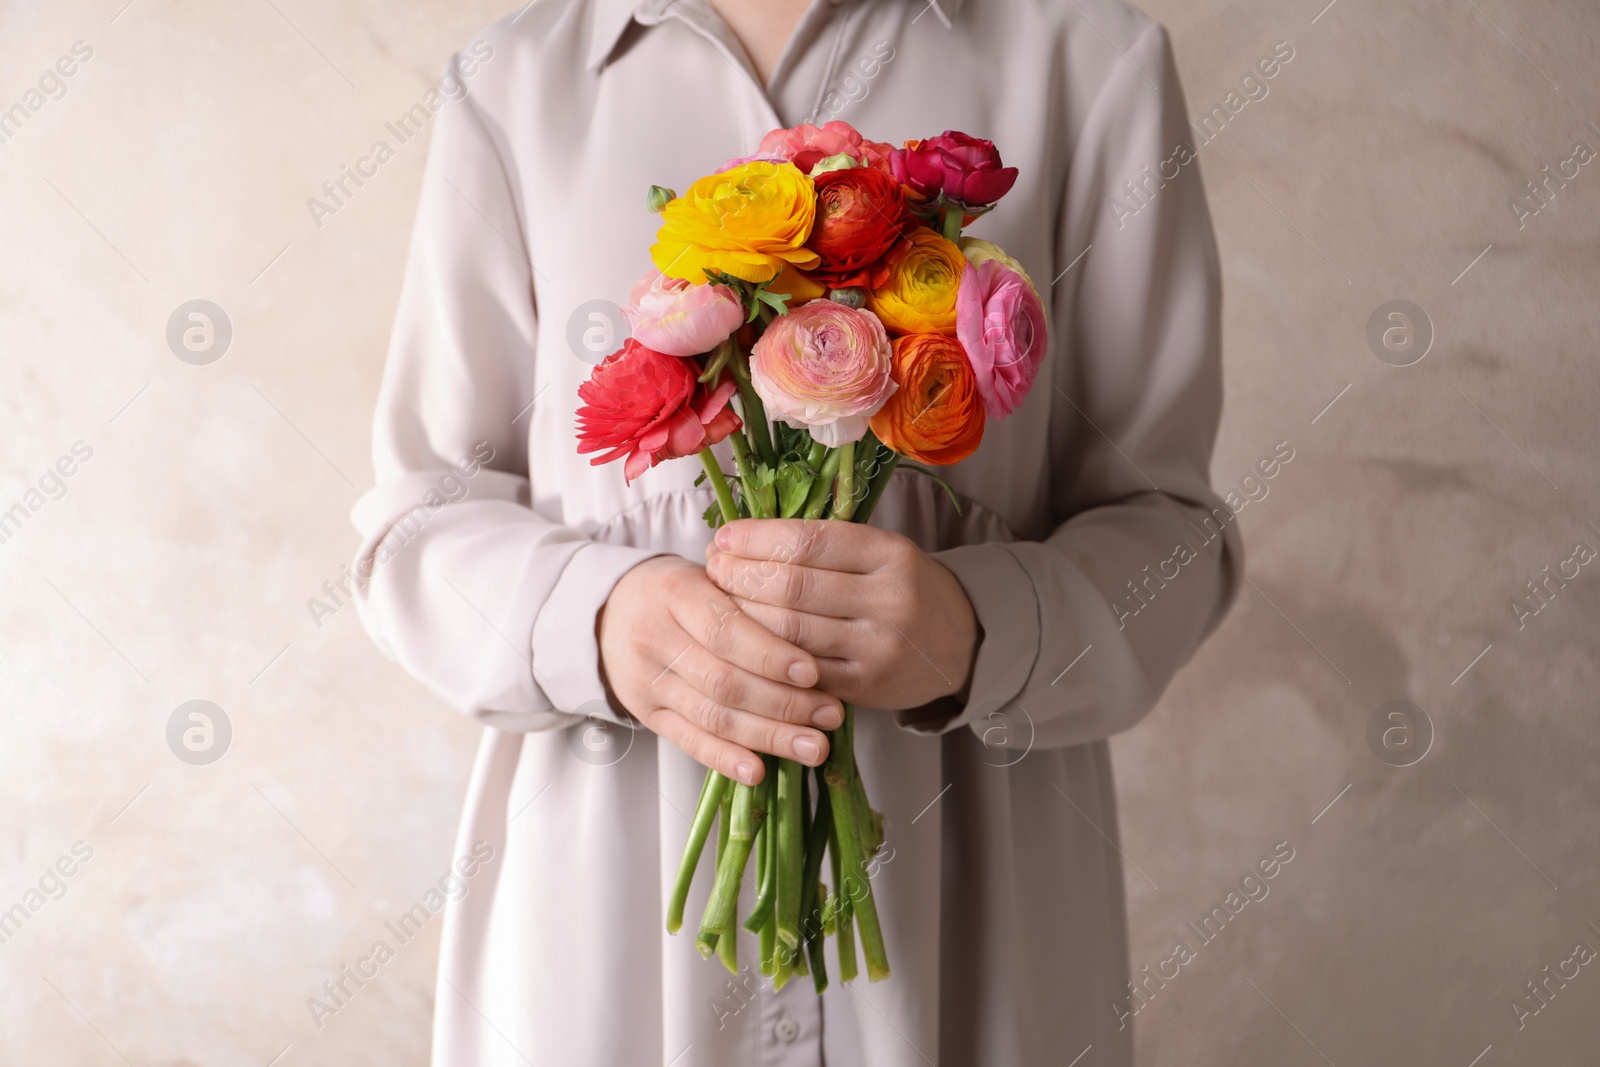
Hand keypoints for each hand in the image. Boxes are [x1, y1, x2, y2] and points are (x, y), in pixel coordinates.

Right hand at [597, 556, 841, 785]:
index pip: (724, 630)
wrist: (612, 611)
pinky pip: (688, 741)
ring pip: (712, 716)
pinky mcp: (646, 714)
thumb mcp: (707, 572)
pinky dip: (724, 759)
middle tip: (830, 715)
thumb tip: (818, 624)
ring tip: (814, 747)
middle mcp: (655, 639)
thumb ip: (751, 592)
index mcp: (674, 593)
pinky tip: (758, 772)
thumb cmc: (680, 590)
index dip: (771, 655)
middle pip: (723, 680)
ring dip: (768, 737)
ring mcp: (647, 681)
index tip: (814, 673)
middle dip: (784, 703)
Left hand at [704, 519, 978, 711]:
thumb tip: (742, 535)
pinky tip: (742, 641)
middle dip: (740, 576)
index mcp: (891, 554)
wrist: (958, 646)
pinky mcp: (863, 687)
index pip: (808, 542)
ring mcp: (877, 648)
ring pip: (788, 632)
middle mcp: (889, 600)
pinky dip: (763, 655)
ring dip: (742, 616)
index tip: (723, 537)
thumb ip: (825, 542)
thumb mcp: (882, 551)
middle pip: (791, 588)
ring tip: (719, 601)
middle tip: (712, 568)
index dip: (756, 539)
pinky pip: (798, 672)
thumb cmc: (903, 588)